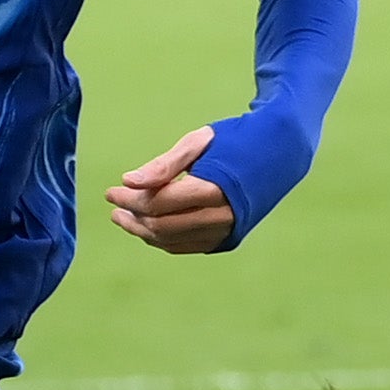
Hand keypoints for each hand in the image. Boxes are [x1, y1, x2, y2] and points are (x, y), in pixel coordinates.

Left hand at [106, 126, 234, 254]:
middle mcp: (221, 216)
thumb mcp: (198, 142)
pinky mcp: (226, 239)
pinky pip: (186, 246)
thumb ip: (164, 165)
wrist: (278, 155)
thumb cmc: (234, 142)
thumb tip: (128, 181)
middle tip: (115, 207)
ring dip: (143, 232)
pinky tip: (149, 227)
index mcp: (213, 189)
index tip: (111, 192)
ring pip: (171, 241)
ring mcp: (225, 231)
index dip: (130, 200)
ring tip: (125, 218)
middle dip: (133, 219)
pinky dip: (163, 239)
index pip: (158, 203)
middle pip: (161, 227)